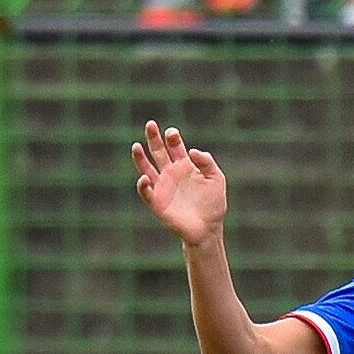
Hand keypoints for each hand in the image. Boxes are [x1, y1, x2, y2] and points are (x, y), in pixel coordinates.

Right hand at [132, 120, 226, 245]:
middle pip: (158, 152)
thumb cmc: (213, 204)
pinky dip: (143, 185)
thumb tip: (191, 151)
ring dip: (140, 158)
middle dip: (154, 138)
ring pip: (146, 169)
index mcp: (185, 166)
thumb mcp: (217, 179)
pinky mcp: (157, 202)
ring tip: (136, 146)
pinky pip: (146, 192)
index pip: (175, 146)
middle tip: (150, 124)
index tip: (172, 133)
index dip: (172, 138)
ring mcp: (162, 187)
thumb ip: (207, 162)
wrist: (208, 229)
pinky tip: (144, 178)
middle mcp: (171, 174)